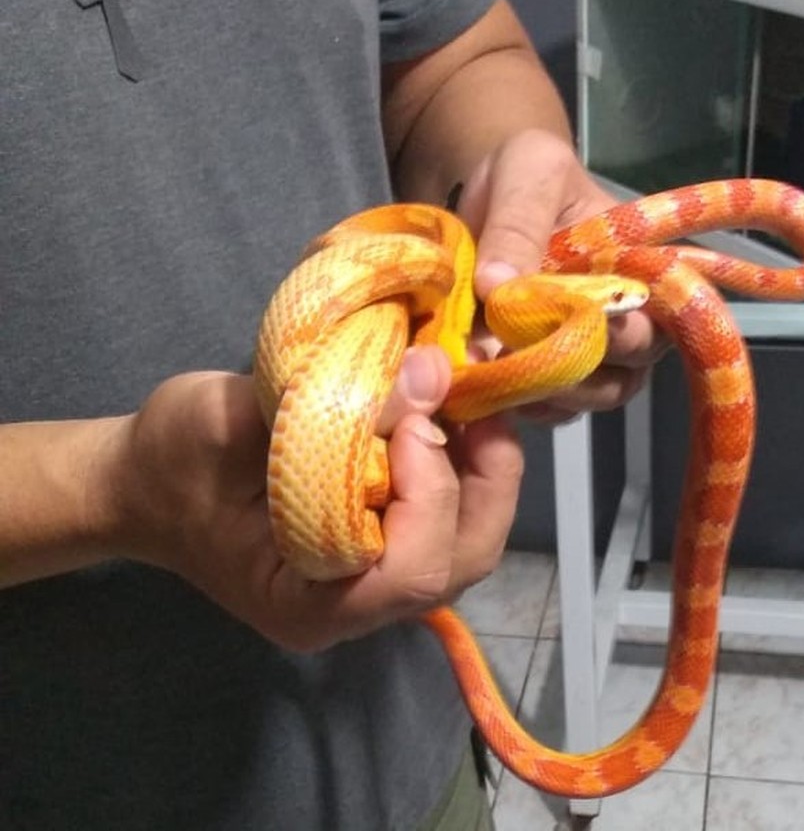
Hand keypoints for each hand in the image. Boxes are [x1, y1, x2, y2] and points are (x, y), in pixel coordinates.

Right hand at [107, 348, 521, 651]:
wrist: (143, 485)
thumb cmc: (168, 461)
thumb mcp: (226, 421)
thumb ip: (328, 403)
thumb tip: (433, 370)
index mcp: (307, 602)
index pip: (410, 572)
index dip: (430, 492)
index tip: (412, 417)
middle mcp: (354, 606)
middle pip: (460, 560)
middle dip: (486, 477)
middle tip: (472, 398)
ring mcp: (371, 580)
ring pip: (466, 539)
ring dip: (483, 465)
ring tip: (465, 395)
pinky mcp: (380, 545)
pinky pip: (447, 516)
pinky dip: (462, 462)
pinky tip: (446, 409)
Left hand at [456, 128, 668, 422]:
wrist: (487, 196)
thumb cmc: (523, 174)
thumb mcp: (524, 170)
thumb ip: (518, 223)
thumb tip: (499, 288)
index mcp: (643, 266)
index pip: (660, 316)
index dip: (621, 331)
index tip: (566, 323)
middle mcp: (632, 318)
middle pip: (628, 370)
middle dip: (573, 369)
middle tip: (513, 352)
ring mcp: (597, 354)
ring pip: (593, 397)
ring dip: (546, 393)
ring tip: (496, 371)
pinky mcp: (557, 376)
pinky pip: (555, 409)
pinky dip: (524, 405)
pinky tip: (491, 384)